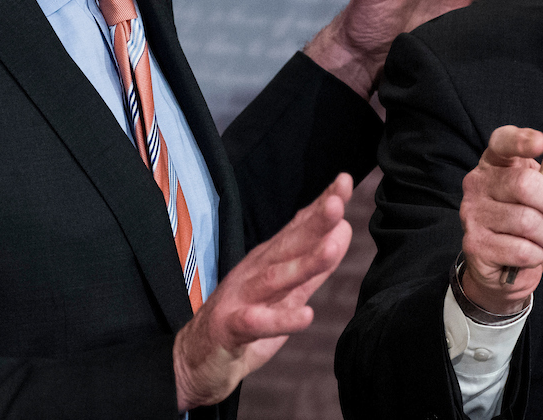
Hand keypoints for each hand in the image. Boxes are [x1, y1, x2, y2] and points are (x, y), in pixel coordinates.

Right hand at [172, 173, 353, 409]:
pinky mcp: (231, 328)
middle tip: (339, 204)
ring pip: (275, 278)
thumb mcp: (286, 291)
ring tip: (331, 249)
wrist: (197, 360)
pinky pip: (257, 323)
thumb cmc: (244, 320)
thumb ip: (315, 265)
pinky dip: (281, 319)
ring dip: (303, 263)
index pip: (298, 228)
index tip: (345, 182)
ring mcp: (241, 298)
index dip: (320, 205)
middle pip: (288, 245)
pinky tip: (306, 315)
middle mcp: (254, 272)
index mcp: (268, 260)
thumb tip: (344, 230)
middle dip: (314, 223)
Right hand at [458, 126, 542, 313]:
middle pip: (524, 183)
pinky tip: (532, 254)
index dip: (520, 140)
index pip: (502, 141)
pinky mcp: (474, 244)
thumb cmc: (535, 222)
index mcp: (497, 161)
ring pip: (527, 221)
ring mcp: (472, 213)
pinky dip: (537, 255)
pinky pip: (521, 250)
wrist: (509, 269)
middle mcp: (478, 182)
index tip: (542, 143)